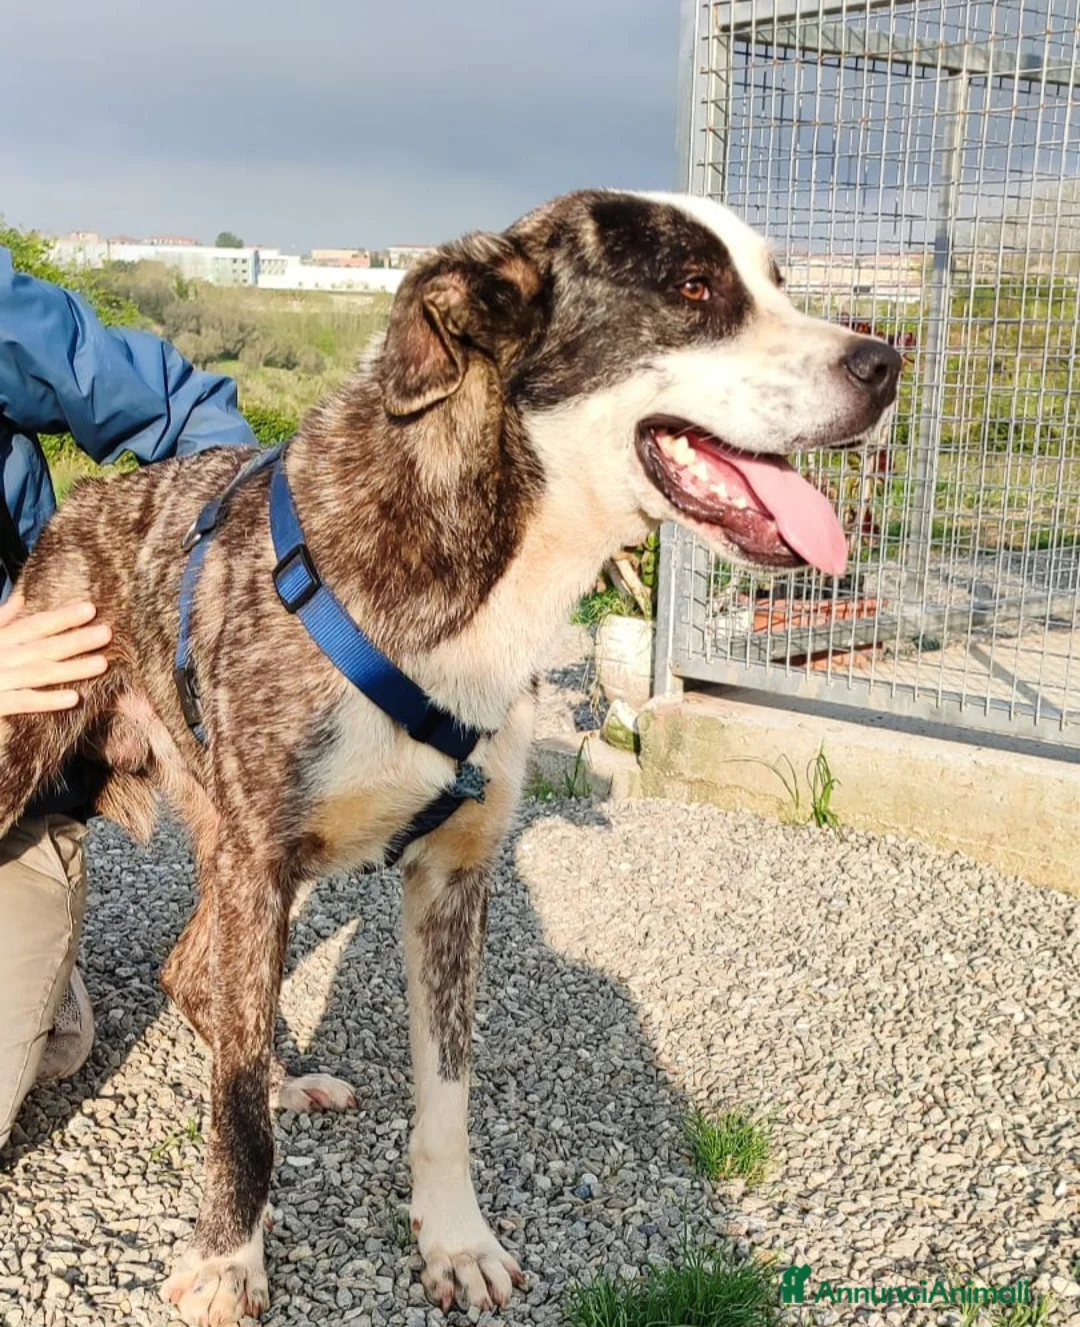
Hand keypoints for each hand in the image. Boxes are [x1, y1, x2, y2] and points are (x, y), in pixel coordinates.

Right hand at [0, 592, 111, 717]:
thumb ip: (1, 619)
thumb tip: (21, 599)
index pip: (35, 625)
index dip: (62, 617)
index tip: (90, 609)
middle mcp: (1, 656)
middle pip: (43, 647)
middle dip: (76, 639)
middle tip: (107, 633)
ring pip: (39, 673)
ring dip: (71, 669)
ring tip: (102, 664)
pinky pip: (23, 702)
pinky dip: (47, 701)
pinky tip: (73, 699)